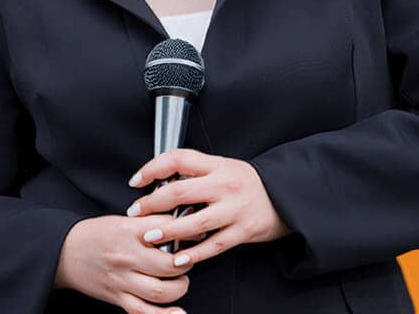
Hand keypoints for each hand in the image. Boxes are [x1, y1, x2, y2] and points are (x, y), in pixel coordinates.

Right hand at [54, 214, 189, 313]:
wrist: (65, 251)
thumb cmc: (97, 233)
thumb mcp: (123, 219)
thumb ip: (150, 223)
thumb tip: (180, 224)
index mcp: (129, 229)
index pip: (167, 228)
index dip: (187, 230)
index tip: (196, 233)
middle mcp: (127, 255)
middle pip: (168, 264)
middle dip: (186, 263)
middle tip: (188, 259)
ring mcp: (122, 280)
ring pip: (161, 290)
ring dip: (179, 287)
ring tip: (181, 280)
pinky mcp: (117, 298)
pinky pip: (143, 312)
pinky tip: (178, 313)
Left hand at [126, 149, 291, 267]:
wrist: (283, 197)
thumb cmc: (246, 183)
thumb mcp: (223, 168)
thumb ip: (196, 173)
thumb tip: (160, 181)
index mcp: (216, 165)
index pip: (179, 158)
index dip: (153, 168)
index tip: (136, 180)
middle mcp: (224, 184)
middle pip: (181, 191)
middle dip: (152, 203)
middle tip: (135, 211)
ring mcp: (234, 208)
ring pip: (194, 222)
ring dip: (168, 231)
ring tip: (150, 236)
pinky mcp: (242, 231)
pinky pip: (213, 245)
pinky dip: (193, 254)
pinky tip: (178, 258)